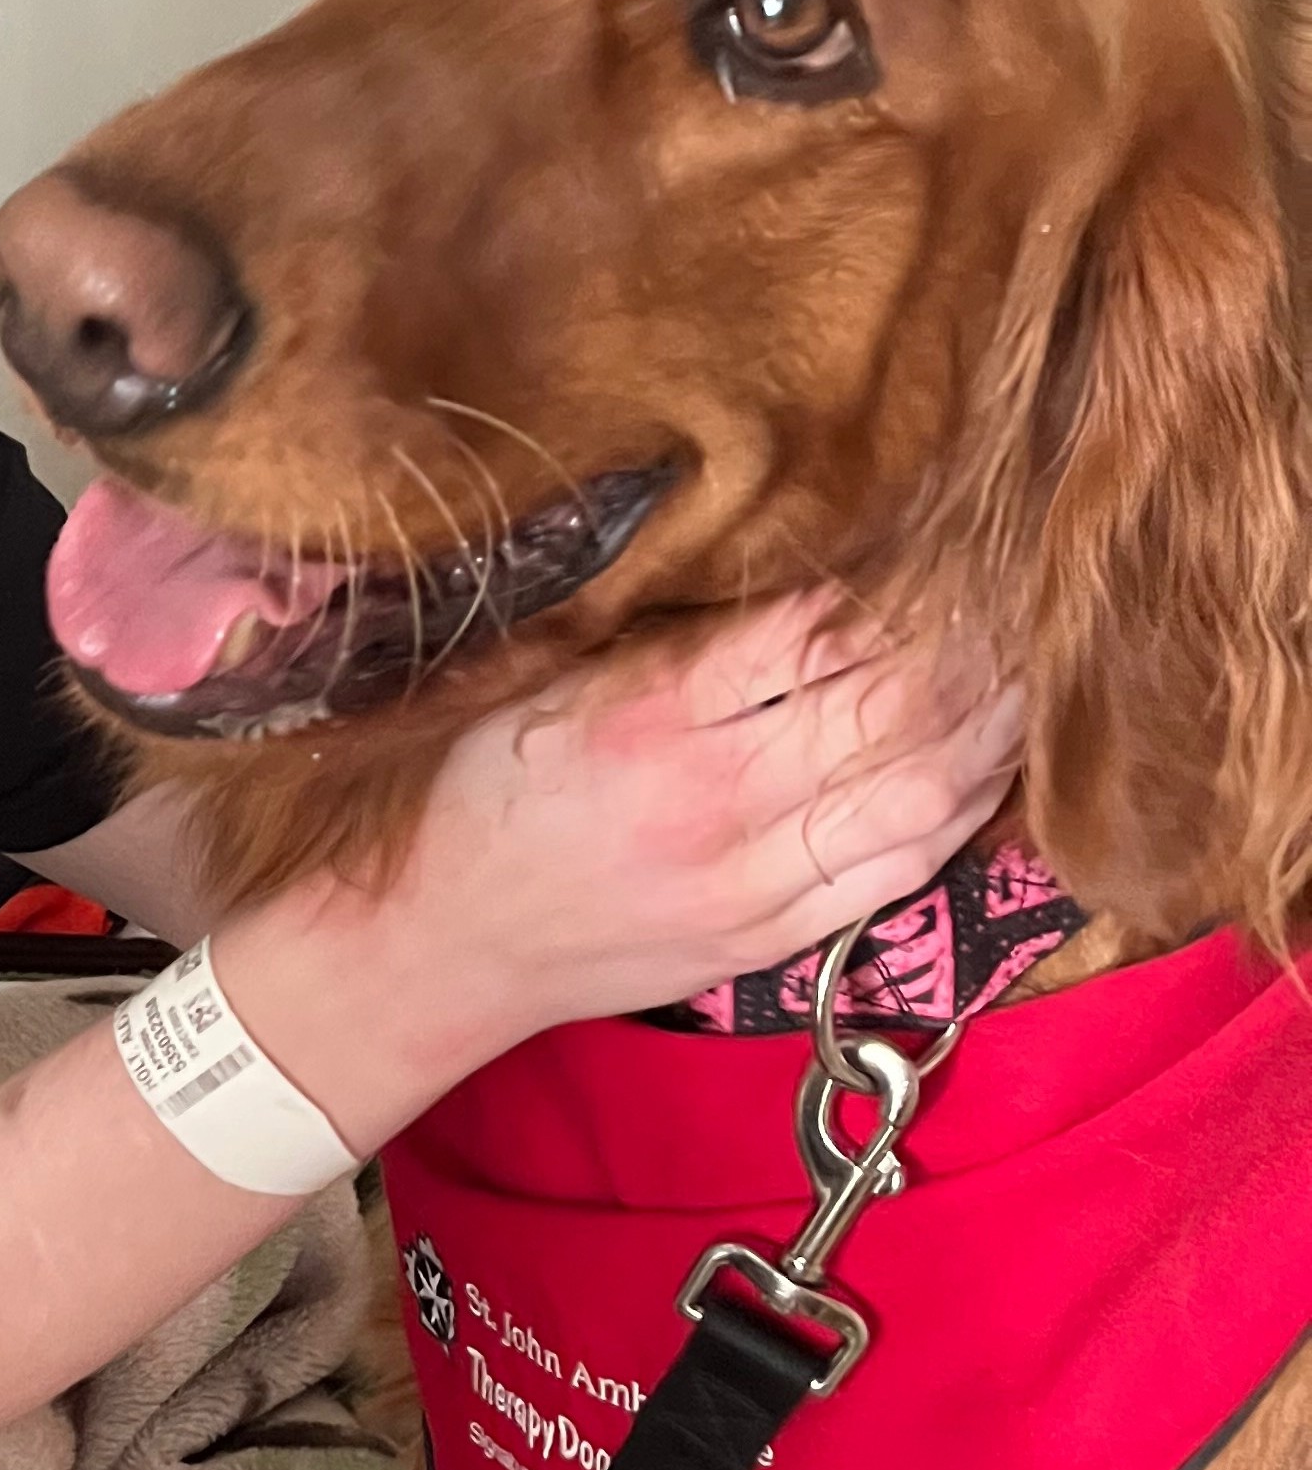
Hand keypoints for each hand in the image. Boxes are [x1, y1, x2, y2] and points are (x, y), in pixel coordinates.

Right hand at [227, 593, 1022, 1152]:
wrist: (435, 943)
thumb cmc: (473, 790)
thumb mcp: (536, 680)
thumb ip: (652, 629)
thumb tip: (769, 548)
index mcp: (646, 716)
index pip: (815, 630)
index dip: (894, 578)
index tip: (939, 526)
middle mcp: (714, 800)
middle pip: (892, 709)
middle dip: (970, 641)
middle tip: (1020, 579)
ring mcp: (754, 881)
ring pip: (920, 792)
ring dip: (991, 724)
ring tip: (1033, 660)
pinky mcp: (773, 938)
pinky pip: (902, 869)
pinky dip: (964, 808)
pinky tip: (992, 760)